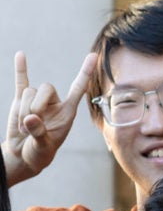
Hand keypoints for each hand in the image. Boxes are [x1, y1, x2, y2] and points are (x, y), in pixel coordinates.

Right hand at [3, 51, 97, 184]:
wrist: (23, 156)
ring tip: (24, 128)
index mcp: (68, 113)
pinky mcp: (21, 100)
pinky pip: (21, 81)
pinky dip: (20, 69)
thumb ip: (39, 133)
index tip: (94, 55)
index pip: (78, 88)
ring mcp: (38, 101)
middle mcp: (55, 104)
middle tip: (31, 124)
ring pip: (29, 91)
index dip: (85, 72)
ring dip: (23, 110)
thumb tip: (31, 118)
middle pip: (46, 87)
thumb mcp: (42, 147)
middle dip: (35, 105)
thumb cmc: (39, 154)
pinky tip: (20, 55)